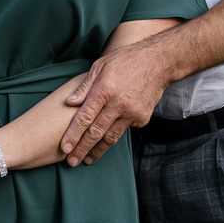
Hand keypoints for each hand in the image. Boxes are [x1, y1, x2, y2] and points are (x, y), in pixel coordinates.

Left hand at [60, 39, 170, 163]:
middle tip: (72, 162)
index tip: (64, 148)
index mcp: (104, 90)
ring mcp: (132, 113)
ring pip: (111, 137)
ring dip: (98, 151)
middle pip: (96, 133)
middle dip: (82, 149)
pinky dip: (115, 135)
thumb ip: (84, 87)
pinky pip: (125, 130)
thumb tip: (69, 102)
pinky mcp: (142, 118)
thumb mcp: (100, 66)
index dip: (73, 135)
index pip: (84, 118)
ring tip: (87, 160)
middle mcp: (118, 104)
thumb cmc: (125, 60)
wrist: (158, 62)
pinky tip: (106, 141)